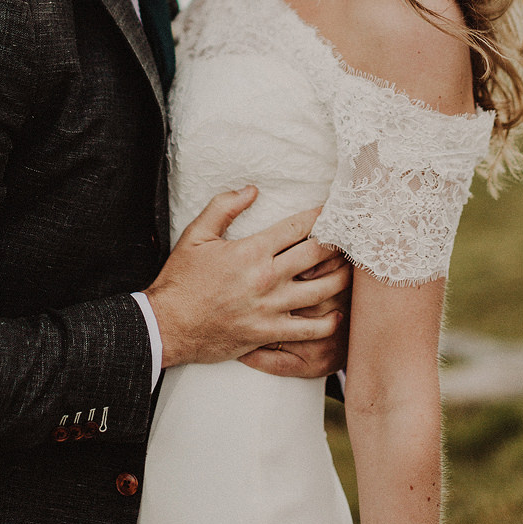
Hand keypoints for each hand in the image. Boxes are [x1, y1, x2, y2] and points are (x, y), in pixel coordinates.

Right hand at [145, 187, 349, 368]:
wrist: (168, 326)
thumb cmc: (181, 279)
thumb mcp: (196, 235)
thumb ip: (224, 207)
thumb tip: (252, 190)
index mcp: (252, 251)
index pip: (298, 226)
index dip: (320, 214)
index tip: (336, 207)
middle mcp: (267, 278)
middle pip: (317, 254)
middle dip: (339, 241)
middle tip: (354, 234)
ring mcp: (271, 308)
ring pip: (321, 290)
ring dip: (341, 277)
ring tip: (353, 268)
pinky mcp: (269, 333)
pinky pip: (309, 330)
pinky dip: (328, 322)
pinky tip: (337, 314)